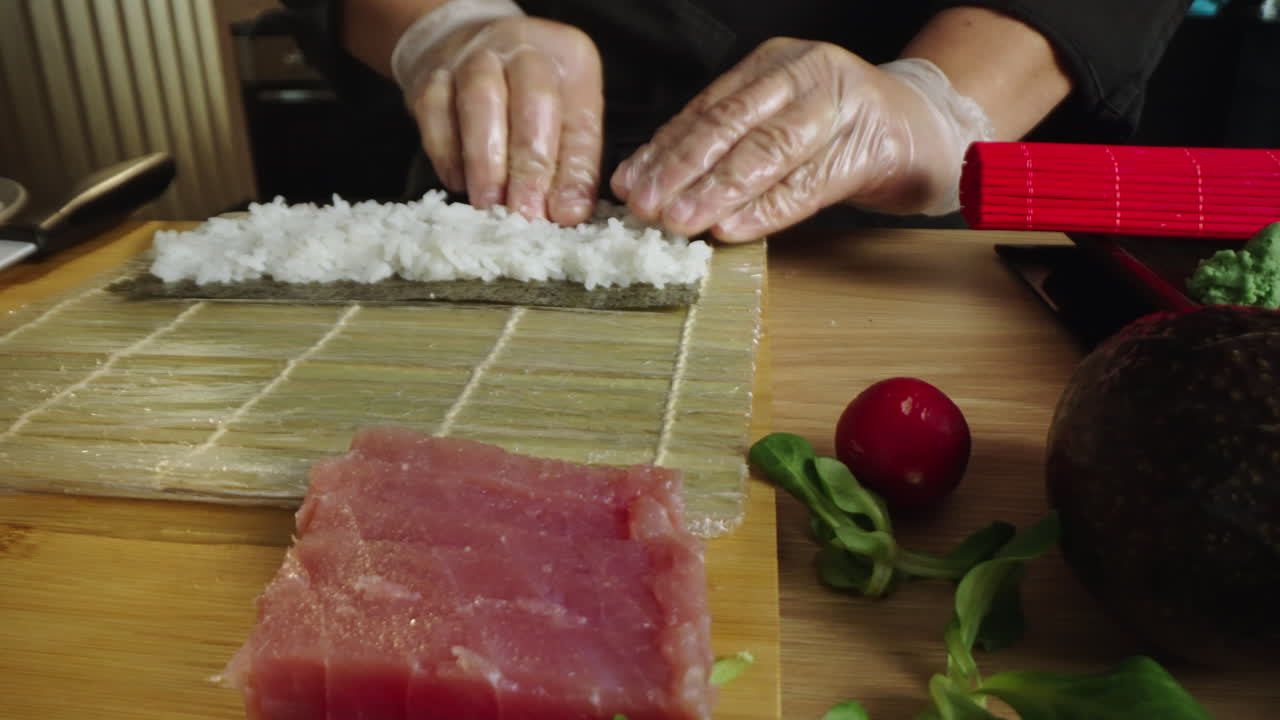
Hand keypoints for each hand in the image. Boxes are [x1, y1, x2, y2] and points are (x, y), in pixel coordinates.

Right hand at [399, 16, 603, 224]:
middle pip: (533, 100)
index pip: (580, 119)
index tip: (565, 214)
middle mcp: (523, 48)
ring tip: (490, 205)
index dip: (573, 170)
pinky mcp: (432, 74)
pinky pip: (435, 111)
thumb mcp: (565, 115)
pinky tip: (457, 182)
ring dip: (485, 161)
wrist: (462, 44)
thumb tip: (568, 213)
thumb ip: (572, 162)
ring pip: (480, 101)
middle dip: (529, 166)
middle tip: (526, 213)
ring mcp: (473, 56)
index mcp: (570, 58)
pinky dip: (446, 152)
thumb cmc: (525, 93)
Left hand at [610, 38, 992, 241]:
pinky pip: (808, 183)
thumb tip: (657, 184)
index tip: (629, 183)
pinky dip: (767, 209)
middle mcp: (807, 73)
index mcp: (777, 63)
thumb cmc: (845, 131)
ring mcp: (842, 106)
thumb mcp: (782, 120)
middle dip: (682, 168)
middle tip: (646, 206)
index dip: (664, 147)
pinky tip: (734, 228)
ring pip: (767, 151)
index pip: (708, 106)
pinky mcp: (871, 146)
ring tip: (682, 220)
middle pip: (732, 124)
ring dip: (718, 191)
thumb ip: (729, 144)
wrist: (929, 130)